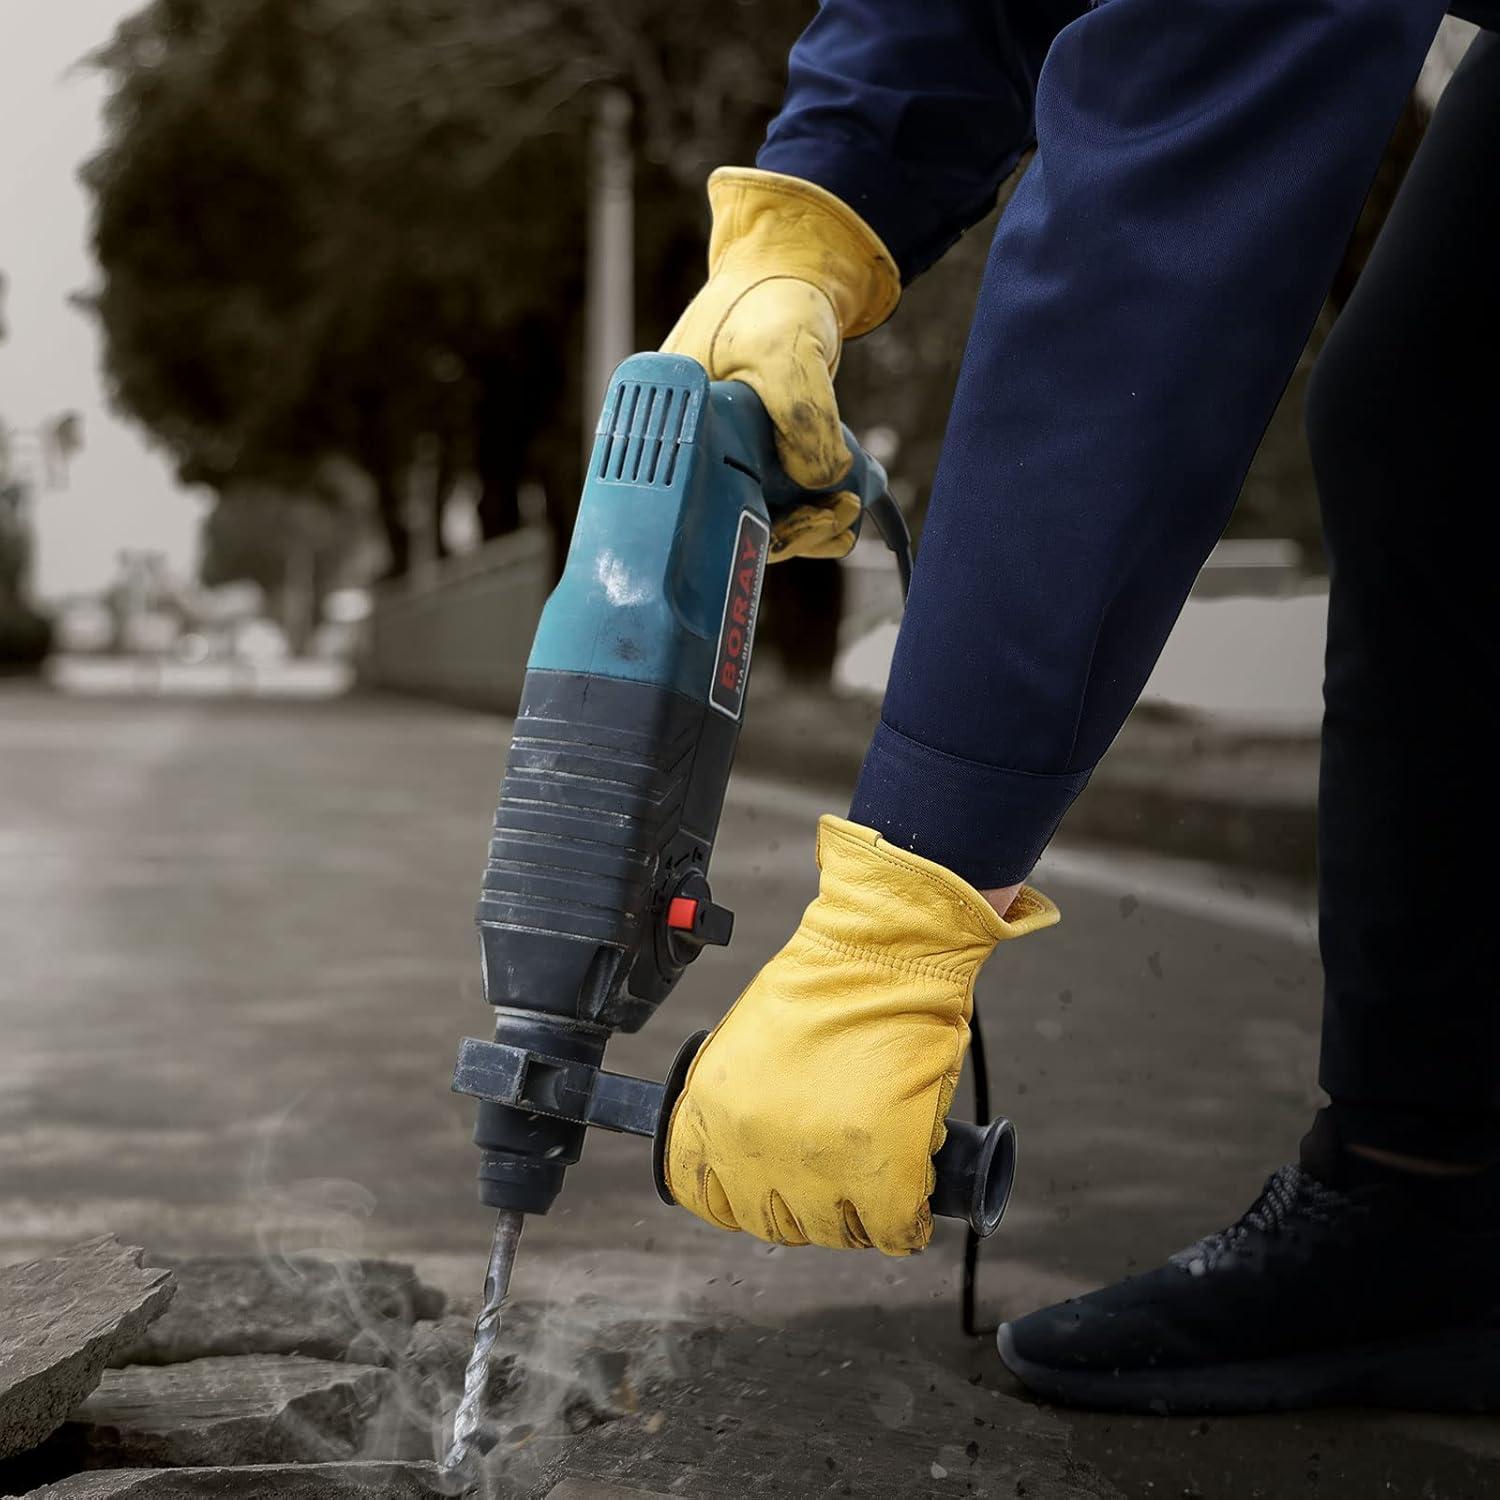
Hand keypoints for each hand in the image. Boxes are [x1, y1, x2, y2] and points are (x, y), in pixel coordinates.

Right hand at [662, 168, 899, 561]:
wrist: (796, 269)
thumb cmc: (773, 299)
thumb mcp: (786, 355)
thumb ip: (802, 420)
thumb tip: (821, 484)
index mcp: (676, 425)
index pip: (701, 507)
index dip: (750, 529)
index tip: (799, 523)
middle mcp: (696, 445)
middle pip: (734, 519)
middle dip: (792, 529)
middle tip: (835, 515)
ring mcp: (728, 449)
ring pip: (764, 512)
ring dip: (809, 522)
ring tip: (846, 508)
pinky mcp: (759, 450)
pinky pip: (782, 496)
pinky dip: (813, 506)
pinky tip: (843, 505)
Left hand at [664, 817, 1058, 1255]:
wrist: (883, 952)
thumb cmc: (826, 983)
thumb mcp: (747, 1045)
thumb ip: (743, 1103)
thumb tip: (758, 1153)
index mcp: (711, 1113)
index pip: (706, 1198)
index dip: (743, 1198)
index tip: (771, 1189)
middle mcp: (753, 1149)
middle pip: (775, 1224)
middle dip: (807, 1207)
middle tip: (838, 1179)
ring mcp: (819, 1165)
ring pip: (837, 1233)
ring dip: (859, 1216)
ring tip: (878, 1178)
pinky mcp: (885, 1171)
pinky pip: (895, 1230)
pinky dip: (909, 1222)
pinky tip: (913, 1196)